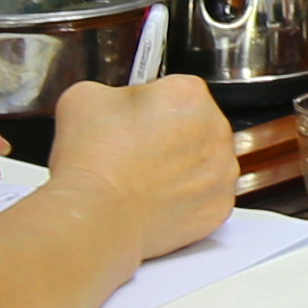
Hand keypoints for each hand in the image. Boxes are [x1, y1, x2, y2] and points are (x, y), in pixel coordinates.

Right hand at [46, 71, 242, 259]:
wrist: (96, 217)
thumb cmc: (93, 162)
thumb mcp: (85, 97)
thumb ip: (114, 93)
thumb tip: (117, 104)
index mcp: (188, 94)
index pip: (175, 90)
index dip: (149, 105)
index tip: (134, 119)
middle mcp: (215, 130)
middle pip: (196, 124)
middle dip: (171, 134)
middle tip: (136, 150)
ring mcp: (221, 171)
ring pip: (205, 161)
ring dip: (183, 166)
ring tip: (145, 178)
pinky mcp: (219, 207)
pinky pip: (207, 196)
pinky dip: (188, 199)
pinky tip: (158, 199)